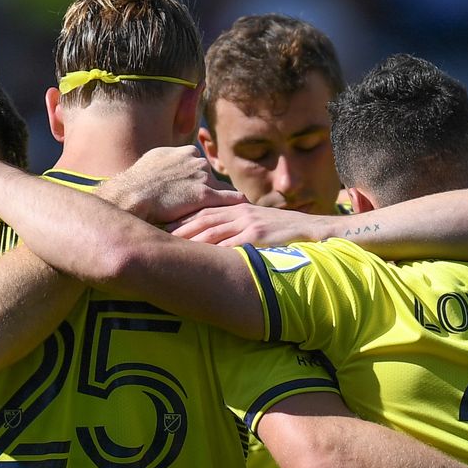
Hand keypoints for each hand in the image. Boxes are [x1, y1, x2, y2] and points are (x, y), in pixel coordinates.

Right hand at [101, 145, 242, 223]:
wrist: (134, 193)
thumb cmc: (139, 180)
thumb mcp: (154, 159)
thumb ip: (168, 160)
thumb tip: (167, 163)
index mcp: (187, 152)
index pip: (200, 166)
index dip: (198, 179)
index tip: (196, 190)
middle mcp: (197, 161)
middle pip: (211, 177)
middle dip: (209, 189)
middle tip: (207, 204)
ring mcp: (203, 177)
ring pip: (220, 188)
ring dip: (220, 200)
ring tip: (226, 210)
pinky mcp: (205, 195)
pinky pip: (229, 198)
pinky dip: (237, 202)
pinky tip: (245, 207)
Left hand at [170, 203, 328, 247]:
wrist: (314, 229)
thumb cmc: (285, 232)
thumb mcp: (259, 223)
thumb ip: (238, 227)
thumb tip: (218, 240)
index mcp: (238, 209)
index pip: (203, 211)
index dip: (181, 219)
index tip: (161, 226)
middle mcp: (240, 213)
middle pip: (201, 218)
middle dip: (177, 227)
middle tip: (154, 235)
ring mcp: (248, 223)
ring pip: (211, 230)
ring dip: (188, 238)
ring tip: (168, 246)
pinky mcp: (258, 236)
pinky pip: (230, 244)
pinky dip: (212, 250)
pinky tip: (196, 259)